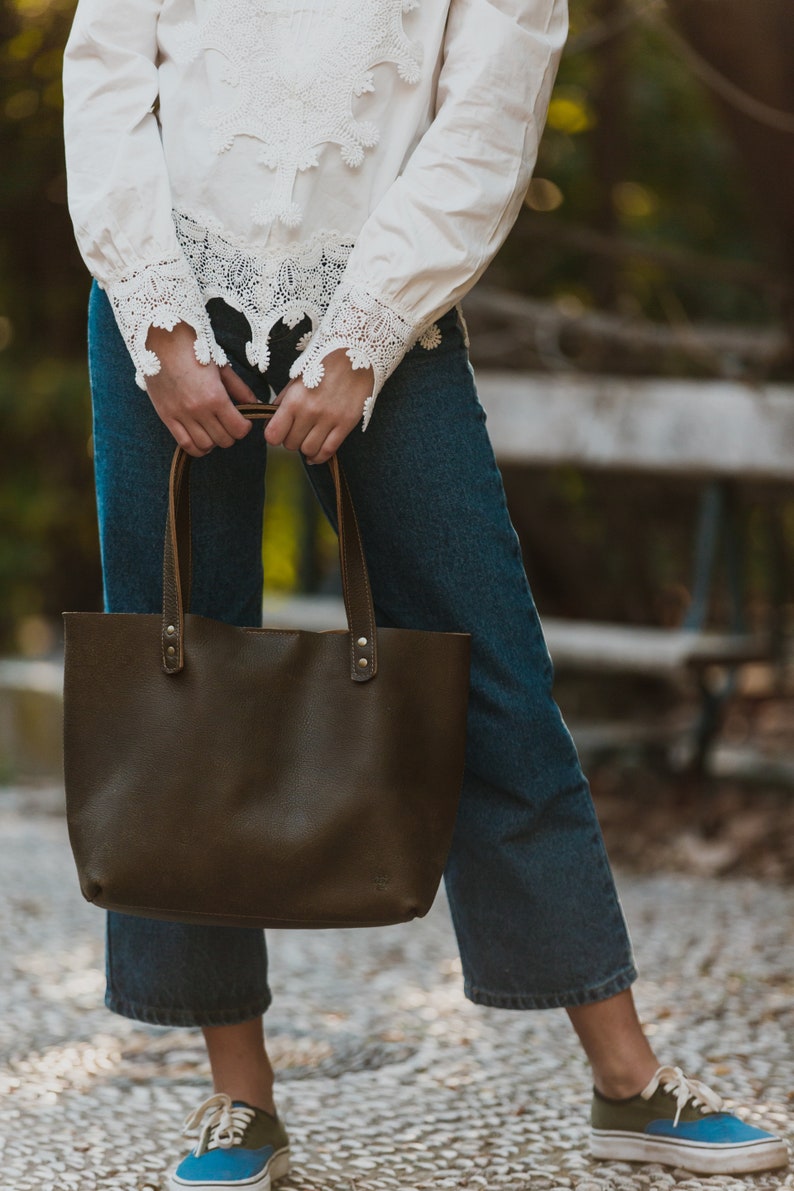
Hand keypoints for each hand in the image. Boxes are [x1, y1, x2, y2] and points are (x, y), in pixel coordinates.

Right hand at [145, 322, 257, 456]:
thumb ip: (239, 389)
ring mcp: (181, 415)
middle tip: (230, 424)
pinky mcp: (166, 416)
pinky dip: (197, 447)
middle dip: (231, 434)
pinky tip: (202, 439)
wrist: (161, 338)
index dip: (245, 427)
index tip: (244, 420)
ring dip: (214, 441)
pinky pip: (184, 444)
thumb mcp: (221, 367)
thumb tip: (255, 404)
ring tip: (215, 431)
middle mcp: (198, 410)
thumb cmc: (193, 348)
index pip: (238, 429)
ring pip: (205, 445)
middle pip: (224, 440)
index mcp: (215, 396)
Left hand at [265, 347, 373, 464]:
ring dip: (305, 448)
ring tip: (308, 438)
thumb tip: (270, 421)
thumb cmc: (323, 364)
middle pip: (290, 444)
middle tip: (296, 432)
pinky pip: (329, 450)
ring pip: (308, 450)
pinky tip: (316, 455)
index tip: (278, 431)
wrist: (356, 355)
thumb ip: (283, 400)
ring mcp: (329, 419)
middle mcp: (310, 412)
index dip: (274, 436)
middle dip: (290, 440)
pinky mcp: (346, 424)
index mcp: (294, 399)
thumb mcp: (297, 378)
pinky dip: (319, 457)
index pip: (273, 435)